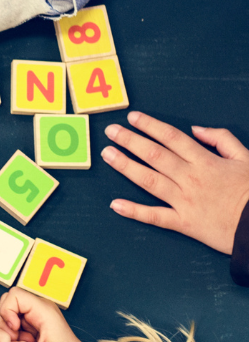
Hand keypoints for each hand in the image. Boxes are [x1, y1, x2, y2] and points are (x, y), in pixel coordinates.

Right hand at [0, 288, 92, 341]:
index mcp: (44, 310)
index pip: (14, 295)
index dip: (7, 311)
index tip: (15, 330)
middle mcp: (38, 310)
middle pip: (7, 304)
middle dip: (5, 323)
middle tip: (16, 340)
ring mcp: (35, 319)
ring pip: (7, 316)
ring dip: (9, 332)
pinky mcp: (32, 328)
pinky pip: (12, 327)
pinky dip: (13, 338)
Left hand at [101, 111, 248, 254]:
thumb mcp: (247, 158)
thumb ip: (222, 140)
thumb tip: (196, 129)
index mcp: (206, 161)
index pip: (172, 138)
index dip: (150, 125)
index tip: (132, 117)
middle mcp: (191, 178)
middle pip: (155, 155)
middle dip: (130, 141)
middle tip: (110, 131)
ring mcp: (185, 201)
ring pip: (149, 180)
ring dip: (125, 166)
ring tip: (107, 155)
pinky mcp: (185, 223)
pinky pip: (155, 216)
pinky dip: (134, 211)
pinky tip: (115, 204)